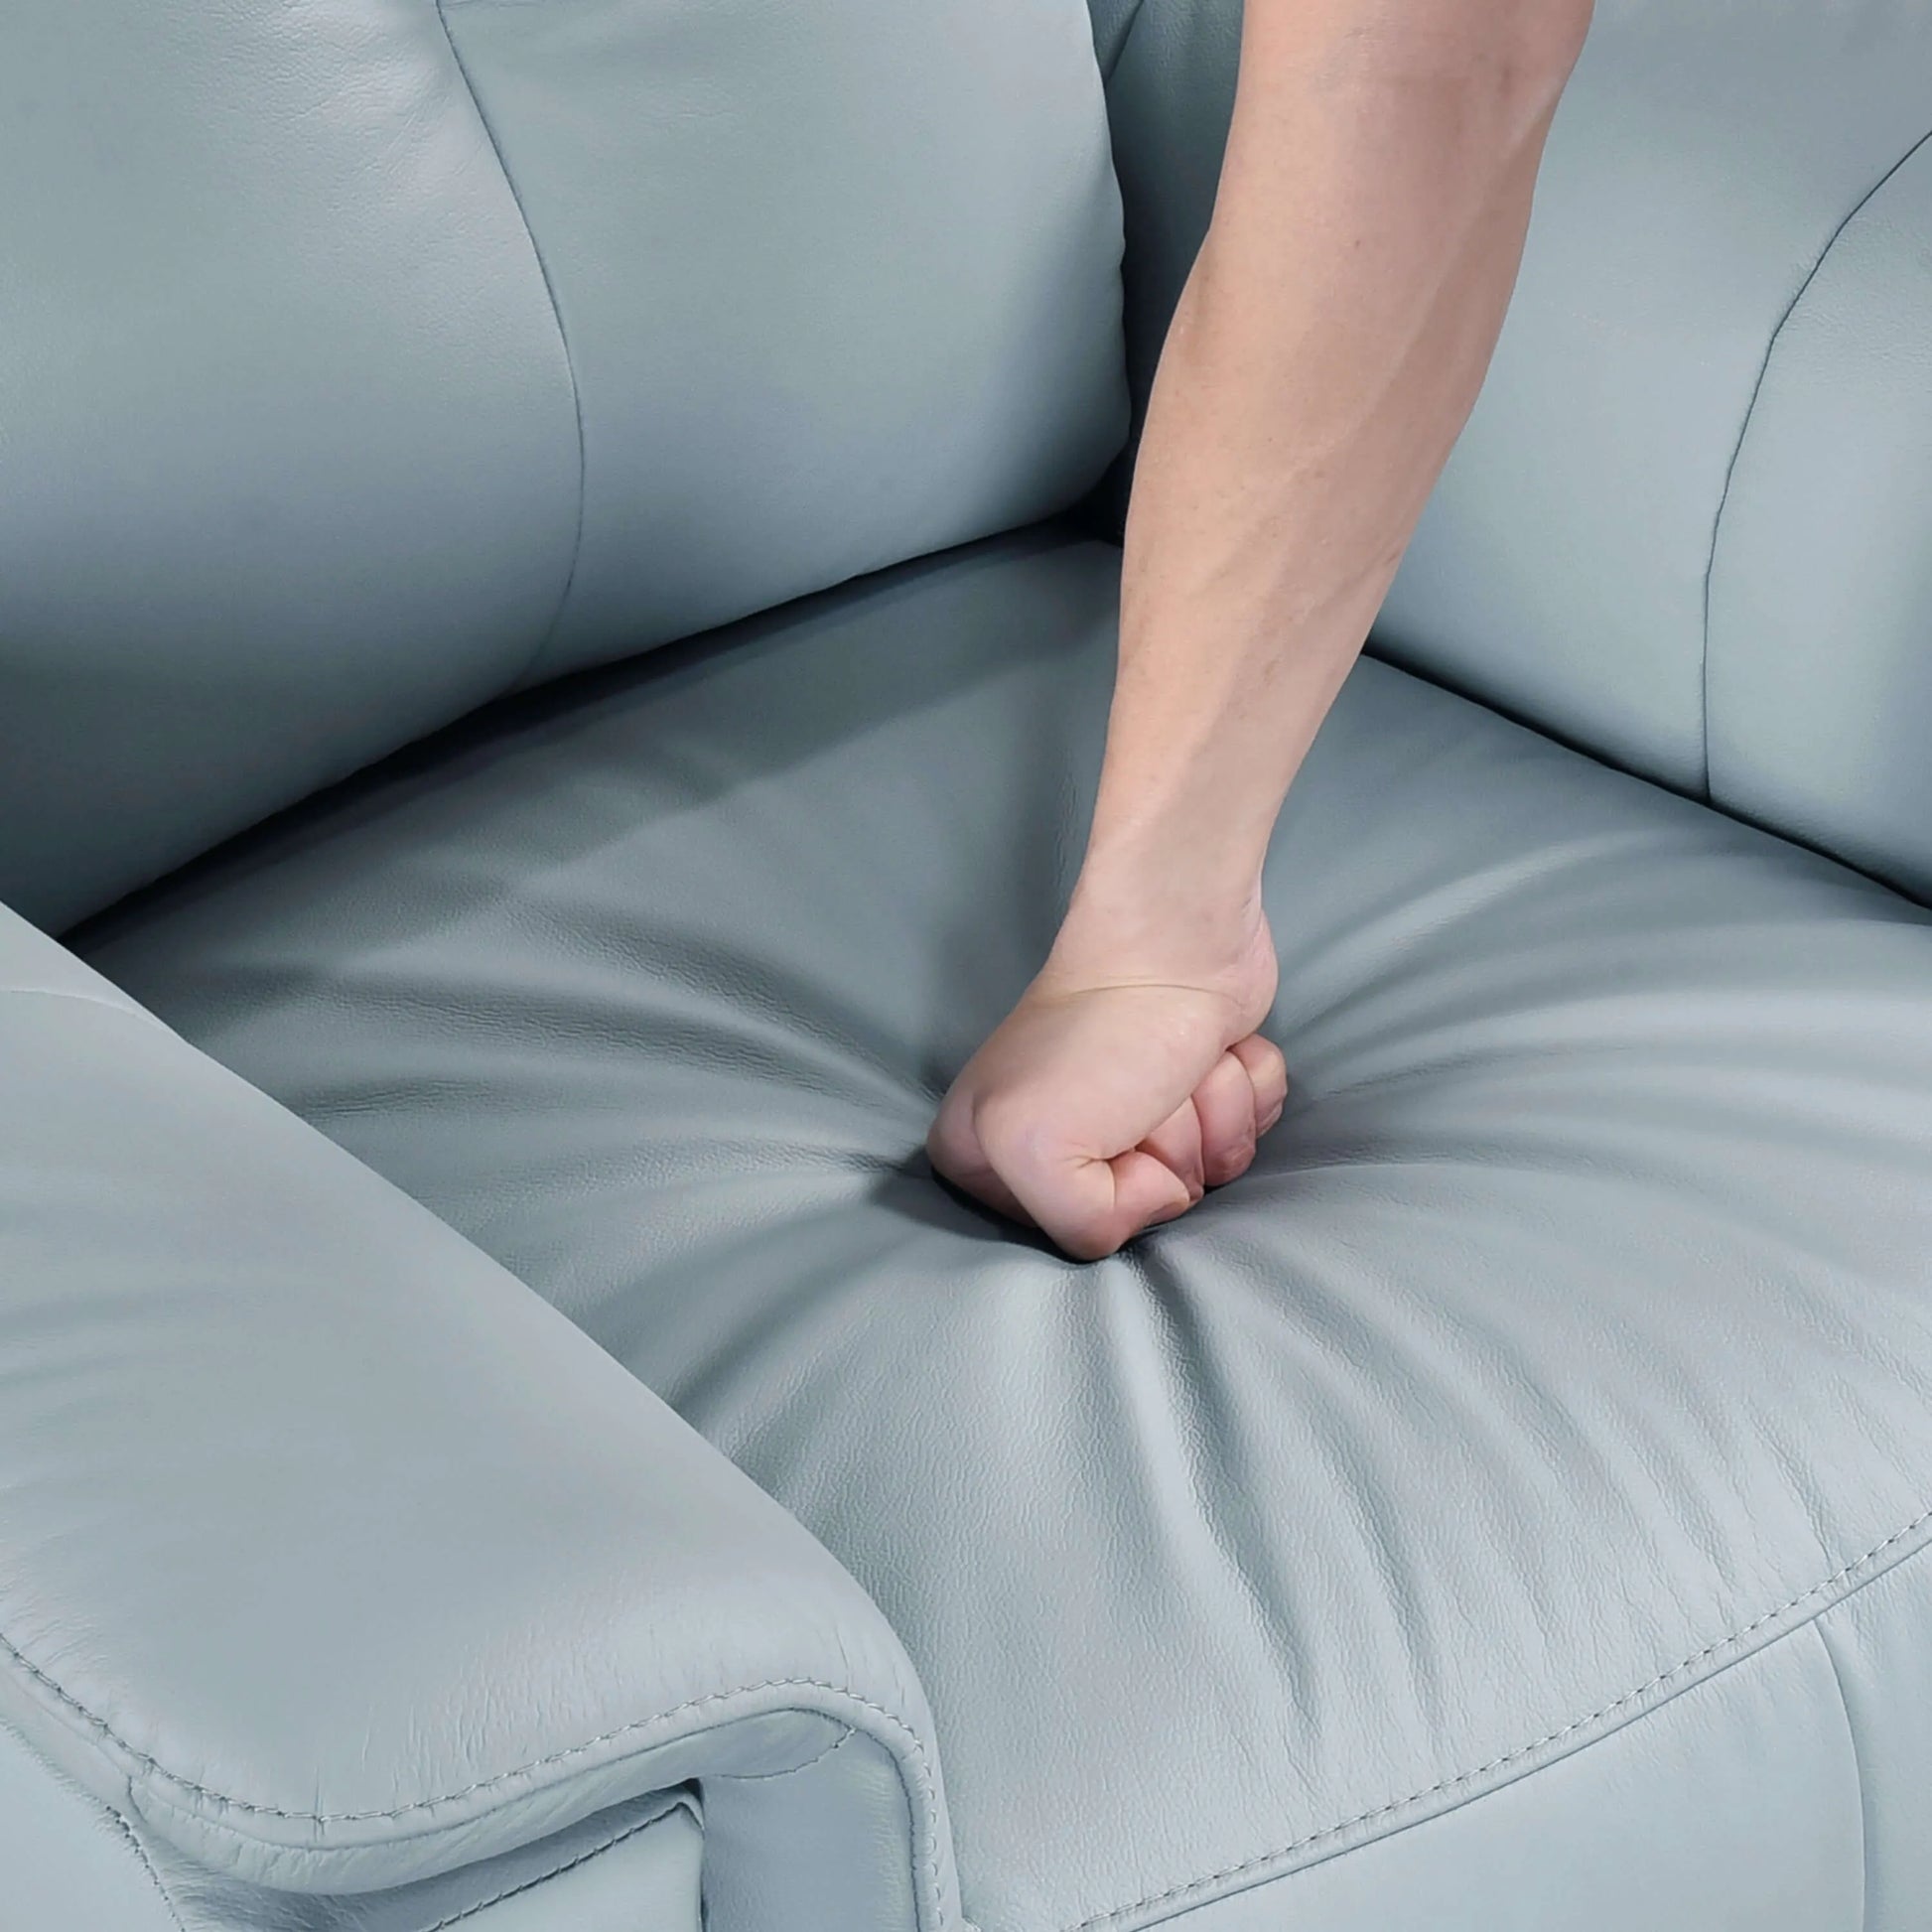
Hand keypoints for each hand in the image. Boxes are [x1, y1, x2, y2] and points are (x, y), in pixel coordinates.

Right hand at [925, 912, 1288, 1259]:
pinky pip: (1251, 1127)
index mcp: (989, 1156)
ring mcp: (1131, 1112)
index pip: (1078, 1237)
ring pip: (1211, 1169)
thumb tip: (1165, 1200)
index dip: (1112, 1193)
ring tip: (1174, 1065)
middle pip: (1153, 1203)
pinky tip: (1214, 1048)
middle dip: (1170, 1148)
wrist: (1174, 938)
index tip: (1102, 1133)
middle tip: (1140, 1091)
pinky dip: (1247, 1090)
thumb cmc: (1102, 1032)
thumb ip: (1079, 1225)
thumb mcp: (1034, 1150)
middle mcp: (1055, 1137)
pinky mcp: (1197, 1083)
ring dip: (1212, 1116)